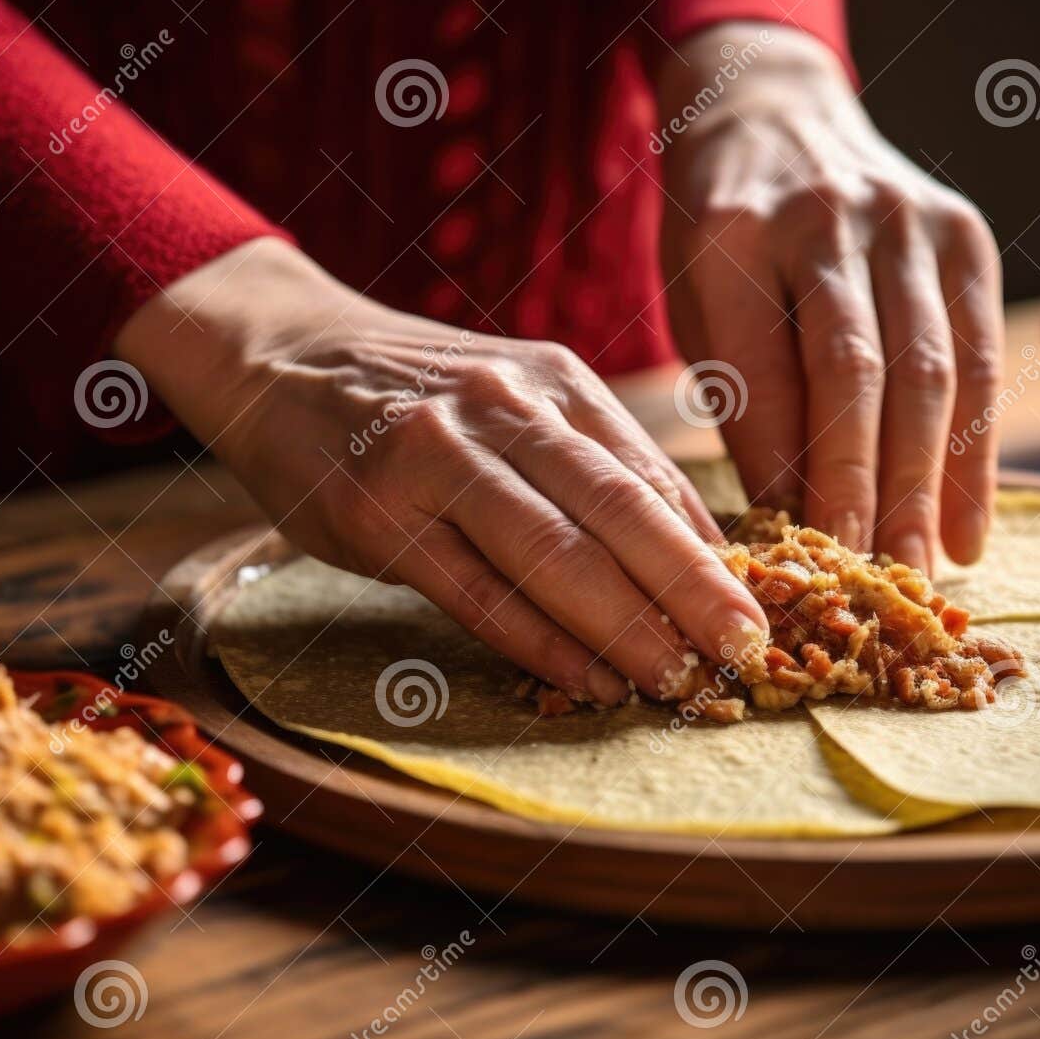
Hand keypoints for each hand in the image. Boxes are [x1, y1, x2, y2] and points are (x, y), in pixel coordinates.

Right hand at [116, 238, 767, 704]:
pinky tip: (585, 679)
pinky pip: (472, 590)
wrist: (280, 356)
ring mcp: (434, 456)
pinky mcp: (375, 512)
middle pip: (616, 510)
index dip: (709, 554)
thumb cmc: (416, 395)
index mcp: (554, 381)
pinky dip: (536, 640)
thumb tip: (695, 549)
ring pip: (551, 551)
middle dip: (691, 590)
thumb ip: (595, 463)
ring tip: (677, 682)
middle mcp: (503, 407)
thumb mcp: (517, 398)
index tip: (760, 615)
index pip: (650, 477)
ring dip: (623, 626)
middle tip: (744, 655)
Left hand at [658, 24, 1003, 570]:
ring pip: (931, 370)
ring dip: (930, 484)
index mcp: (737, 234)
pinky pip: (979, 357)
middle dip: (866, 489)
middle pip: (860, 374)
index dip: (783, 472)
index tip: (790, 555)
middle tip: (866, 578)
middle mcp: (830, 217)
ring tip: (920, 570)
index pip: (769, 372)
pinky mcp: (966, 234)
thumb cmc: (725, 240)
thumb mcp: (699, 305)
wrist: (775, 117)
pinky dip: (976, 453)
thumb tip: (789, 523)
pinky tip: (967, 528)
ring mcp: (909, 219)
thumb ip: (745, 396)